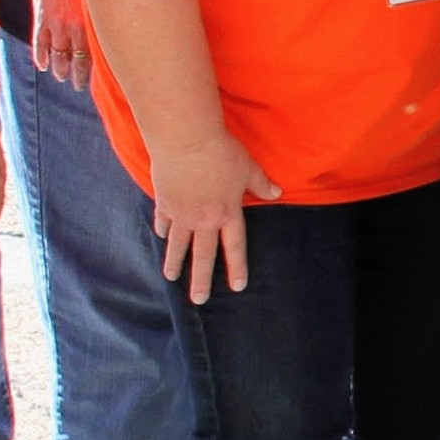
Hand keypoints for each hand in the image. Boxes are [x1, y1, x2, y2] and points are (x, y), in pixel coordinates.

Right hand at [146, 128, 281, 303]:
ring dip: (175, 262)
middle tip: (198, 300)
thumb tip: (277, 194)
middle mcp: (204, 219)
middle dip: (201, 279)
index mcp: (227, 213)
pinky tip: (161, 237)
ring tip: (171, 278)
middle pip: (203, 255)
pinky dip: (163, 229)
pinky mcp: (164, 201)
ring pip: (178, 245)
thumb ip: (261, 184)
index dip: (237, 267)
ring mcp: (181, 213)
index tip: (237, 286)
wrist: (187, 139)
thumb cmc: (222, 151)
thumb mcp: (248, 167)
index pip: (235, 246)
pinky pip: (164, 221)